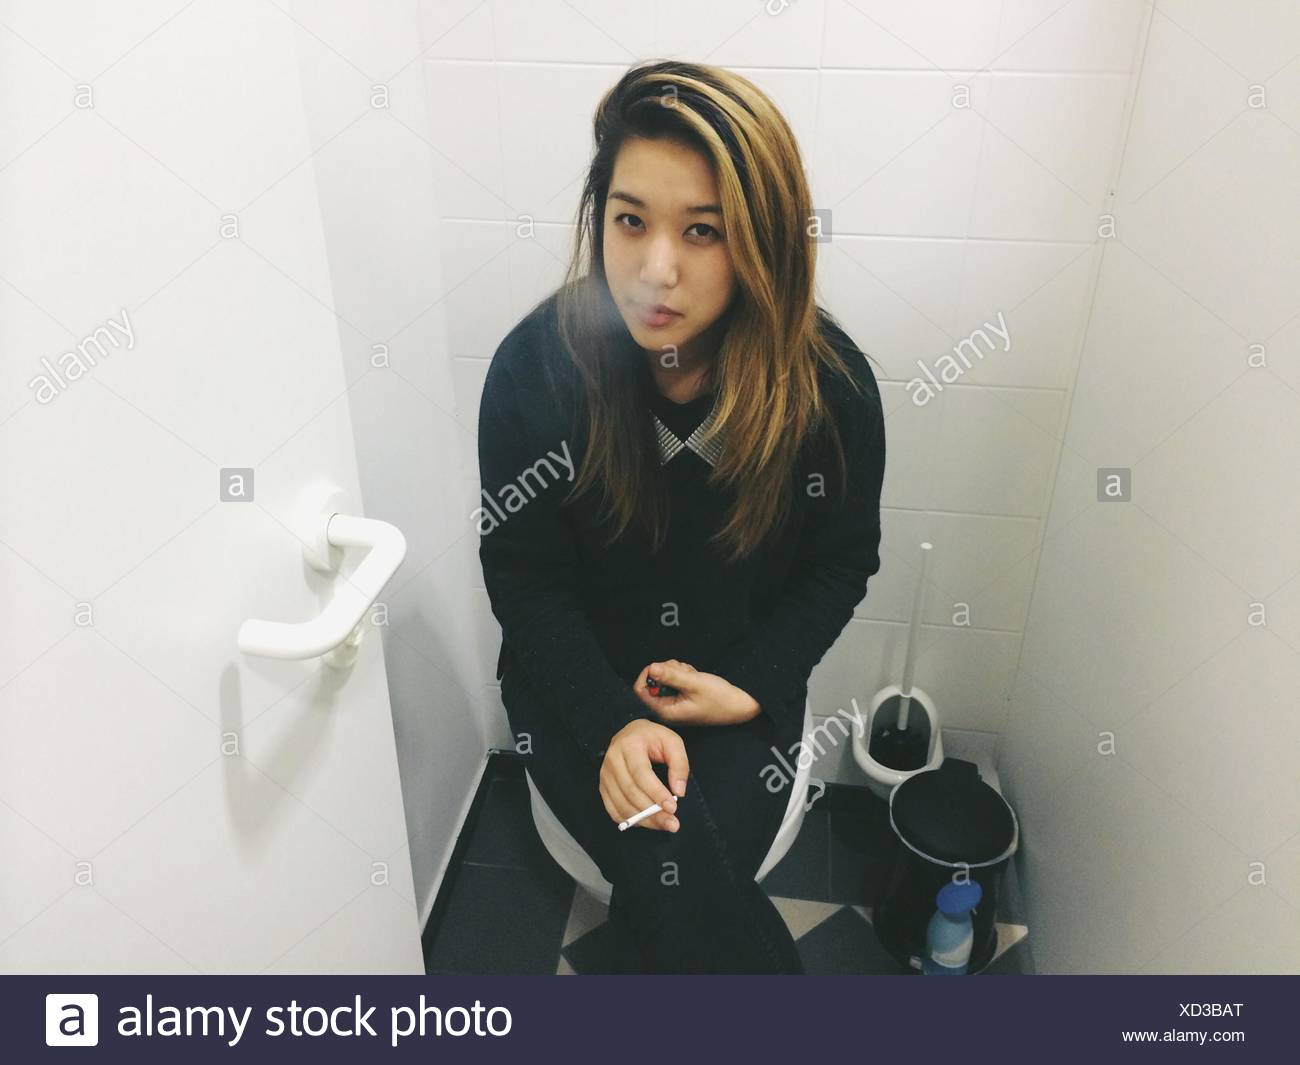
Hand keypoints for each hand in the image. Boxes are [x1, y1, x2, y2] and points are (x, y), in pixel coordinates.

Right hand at [600, 719, 689, 832]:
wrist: (630, 734)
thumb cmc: (653, 738)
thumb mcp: (672, 742)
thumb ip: (680, 764)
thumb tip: (679, 791)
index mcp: (629, 745)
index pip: (641, 773)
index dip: (656, 793)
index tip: (672, 807)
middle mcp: (612, 760)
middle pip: (630, 792)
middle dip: (653, 811)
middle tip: (672, 823)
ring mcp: (605, 775)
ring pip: (622, 804)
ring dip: (644, 819)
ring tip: (664, 824)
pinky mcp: (603, 788)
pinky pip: (614, 810)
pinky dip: (631, 820)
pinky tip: (647, 821)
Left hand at [633, 659, 761, 726]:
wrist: (739, 705)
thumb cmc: (719, 697)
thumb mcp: (693, 683)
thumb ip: (671, 676)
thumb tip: (650, 668)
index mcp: (666, 710)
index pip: (641, 690)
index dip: (647, 674)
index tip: (661, 666)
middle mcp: (668, 708)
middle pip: (653, 681)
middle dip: (667, 670)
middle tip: (683, 670)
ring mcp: (675, 702)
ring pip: (665, 677)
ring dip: (677, 670)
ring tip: (692, 675)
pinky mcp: (683, 696)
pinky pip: (675, 679)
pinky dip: (684, 674)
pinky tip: (695, 677)